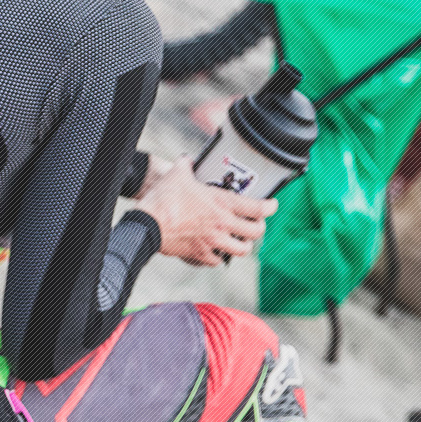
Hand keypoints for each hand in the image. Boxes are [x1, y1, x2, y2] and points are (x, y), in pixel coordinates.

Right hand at [136, 156, 277, 265]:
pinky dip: (219, 257)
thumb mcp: (177, 175)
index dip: (271, 207)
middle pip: (256, 232)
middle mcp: (223, 225)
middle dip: (259, 227)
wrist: (148, 224)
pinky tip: (215, 252)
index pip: (258, 208)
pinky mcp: (200, 255)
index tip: (272, 205)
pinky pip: (218, 261)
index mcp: (222, 204)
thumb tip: (187, 160)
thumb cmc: (164, 199)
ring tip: (240, 241)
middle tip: (256, 223)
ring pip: (242, 250)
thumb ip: (186, 166)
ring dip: (244, 245)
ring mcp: (213, 243)